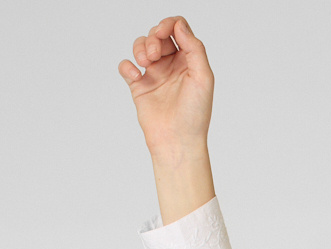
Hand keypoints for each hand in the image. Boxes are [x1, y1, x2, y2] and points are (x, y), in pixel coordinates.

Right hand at [118, 17, 213, 166]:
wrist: (178, 142)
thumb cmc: (195, 115)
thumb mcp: (203, 77)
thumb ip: (195, 48)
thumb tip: (179, 25)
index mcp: (189, 60)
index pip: (177, 28)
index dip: (169, 24)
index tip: (163, 33)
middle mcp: (171, 65)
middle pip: (157, 34)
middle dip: (153, 37)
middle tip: (154, 54)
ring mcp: (154, 75)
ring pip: (141, 45)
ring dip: (140, 47)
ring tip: (145, 62)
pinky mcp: (139, 87)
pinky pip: (126, 66)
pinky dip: (127, 66)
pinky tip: (136, 76)